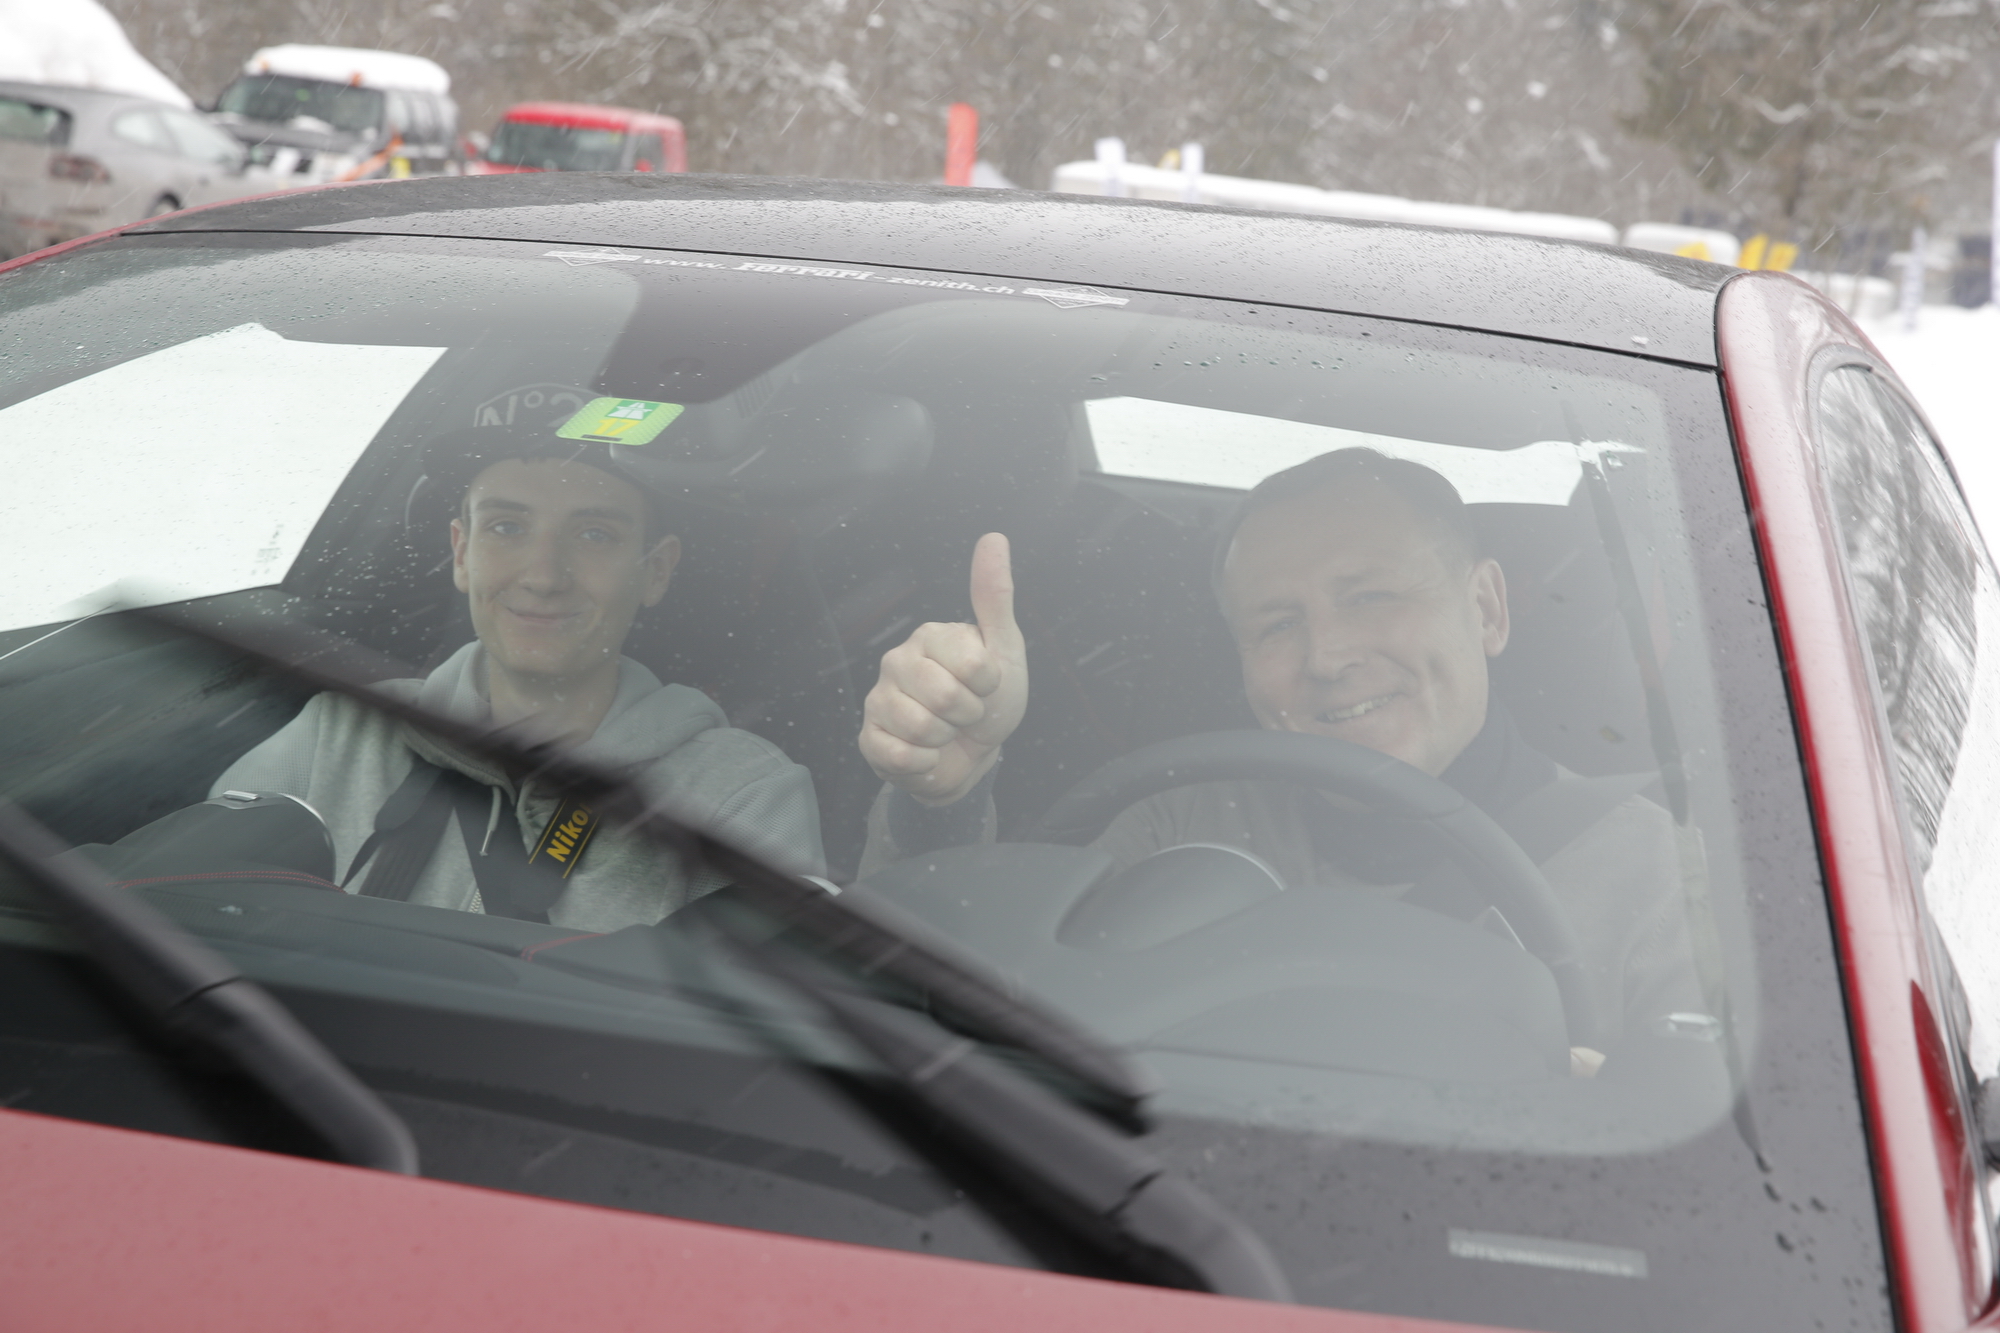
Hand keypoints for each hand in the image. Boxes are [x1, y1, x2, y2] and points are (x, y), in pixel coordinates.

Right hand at [859, 532, 1027, 805]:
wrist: (974, 755)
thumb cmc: (989, 700)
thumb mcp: (1004, 650)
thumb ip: (995, 597)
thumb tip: (994, 537)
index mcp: (929, 636)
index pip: (972, 665)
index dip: (988, 685)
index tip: (985, 685)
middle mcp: (897, 661)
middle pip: (944, 697)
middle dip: (967, 715)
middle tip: (964, 713)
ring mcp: (878, 700)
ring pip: (921, 728)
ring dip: (945, 740)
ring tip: (944, 731)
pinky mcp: (870, 738)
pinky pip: (900, 755)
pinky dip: (924, 763)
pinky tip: (925, 753)